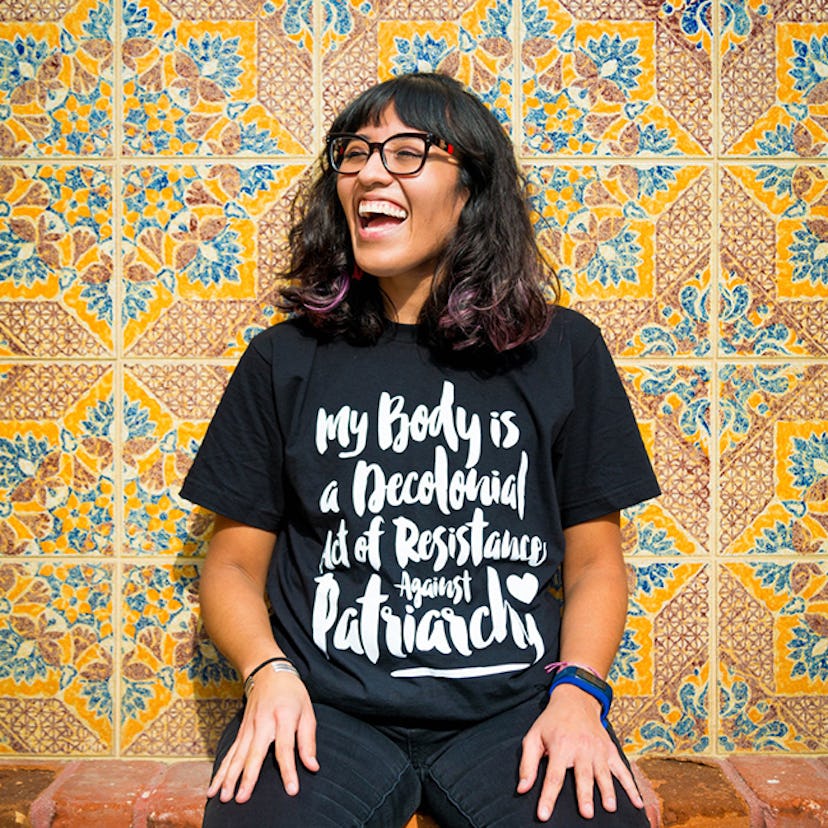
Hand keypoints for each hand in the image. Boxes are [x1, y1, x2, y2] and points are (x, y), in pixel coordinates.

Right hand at [207, 669, 318, 802]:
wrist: (268, 671)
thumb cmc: (292, 693)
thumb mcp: (307, 711)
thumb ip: (308, 740)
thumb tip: (312, 767)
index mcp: (284, 717)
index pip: (286, 747)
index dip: (289, 769)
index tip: (291, 789)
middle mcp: (263, 723)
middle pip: (255, 753)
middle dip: (248, 777)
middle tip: (242, 798)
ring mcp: (249, 727)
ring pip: (237, 755)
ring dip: (229, 777)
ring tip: (224, 797)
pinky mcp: (241, 731)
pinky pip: (230, 753)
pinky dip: (221, 771)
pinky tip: (214, 787)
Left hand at [516, 684, 643, 820]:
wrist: (575, 700)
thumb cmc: (551, 723)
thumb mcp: (533, 737)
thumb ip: (528, 764)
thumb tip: (522, 789)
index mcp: (560, 746)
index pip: (553, 776)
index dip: (548, 797)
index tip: (543, 815)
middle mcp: (581, 748)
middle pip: (582, 775)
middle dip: (584, 794)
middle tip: (586, 813)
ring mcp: (598, 750)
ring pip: (603, 773)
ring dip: (607, 791)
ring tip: (609, 807)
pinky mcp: (610, 750)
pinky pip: (622, 770)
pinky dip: (630, 786)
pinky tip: (636, 802)